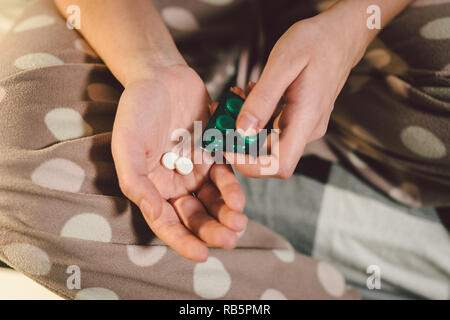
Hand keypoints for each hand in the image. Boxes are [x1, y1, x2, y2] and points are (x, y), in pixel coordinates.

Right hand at [111, 65, 246, 261]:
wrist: (161, 76)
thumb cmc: (138, 110)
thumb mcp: (128, 144)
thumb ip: (135, 180)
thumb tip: (152, 212)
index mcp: (152, 186)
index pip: (167, 223)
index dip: (183, 242)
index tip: (203, 255)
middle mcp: (174, 183)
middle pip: (195, 216)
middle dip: (212, 230)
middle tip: (231, 237)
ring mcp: (196, 169)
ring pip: (214, 201)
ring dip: (227, 213)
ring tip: (239, 219)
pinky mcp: (214, 154)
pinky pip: (227, 176)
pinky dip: (233, 187)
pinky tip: (239, 195)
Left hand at [233, 8, 368, 178]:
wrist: (341, 35)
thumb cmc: (316, 43)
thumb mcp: (283, 64)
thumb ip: (262, 99)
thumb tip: (243, 130)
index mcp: (306, 120)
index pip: (279, 165)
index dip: (251, 165)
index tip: (227, 149)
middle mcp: (307, 130)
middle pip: (269, 156)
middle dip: (240, 140)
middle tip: (223, 114)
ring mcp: (305, 126)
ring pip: (268, 141)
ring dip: (246, 125)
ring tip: (236, 97)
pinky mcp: (301, 119)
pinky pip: (274, 127)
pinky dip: (256, 116)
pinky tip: (249, 95)